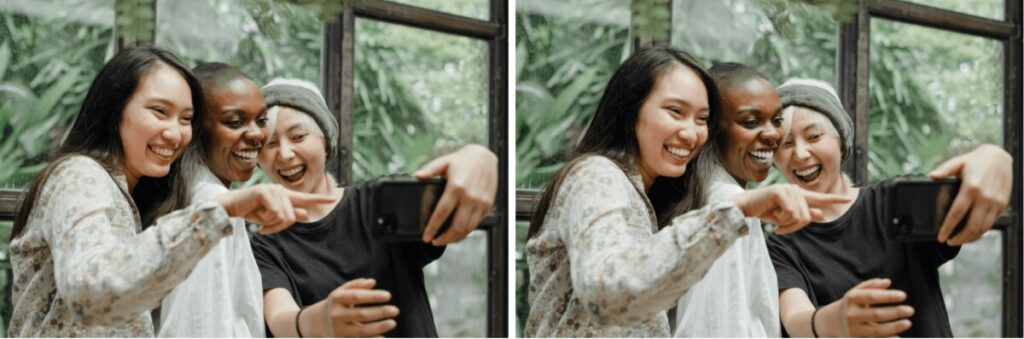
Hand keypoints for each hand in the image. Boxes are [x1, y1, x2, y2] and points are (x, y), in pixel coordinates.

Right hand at [216, 184, 334, 233]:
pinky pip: (274, 213)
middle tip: (266, 229)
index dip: (320, 199)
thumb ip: (288, 215)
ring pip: (283, 216)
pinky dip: (264, 220)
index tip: (333, 198)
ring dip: (271, 224)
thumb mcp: (271, 217)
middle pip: (292, 217)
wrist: (230, 207)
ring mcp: (273, 189)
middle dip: (279, 227)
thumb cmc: (250, 210)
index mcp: (284, 195)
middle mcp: (281, 190)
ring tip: (260, 221)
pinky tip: (256, 217)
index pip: (305, 198)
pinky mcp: (264, 191)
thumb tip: (306, 214)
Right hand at [308, 278, 398, 336]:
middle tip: (396, 310)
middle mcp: (335, 315)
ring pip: (361, 331)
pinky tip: (382, 337)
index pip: (356, 296)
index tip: (388, 296)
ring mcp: (337, 330)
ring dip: (379, 327)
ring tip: (392, 323)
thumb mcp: (340, 292)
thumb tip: (372, 282)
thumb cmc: (334, 305)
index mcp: (336, 300)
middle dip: (380, 312)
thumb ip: (356, 286)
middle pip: (361, 314)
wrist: (313, 324)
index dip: (373, 296)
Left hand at [415, 144, 496, 244]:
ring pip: (468, 228)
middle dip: (444, 239)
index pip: (442, 213)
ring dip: (456, 238)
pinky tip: (458, 231)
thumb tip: (417, 176)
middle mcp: (470, 197)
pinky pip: (477, 223)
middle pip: (456, 227)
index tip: (426, 236)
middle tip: (435, 241)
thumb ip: (430, 169)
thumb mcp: (445, 161)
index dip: (433, 228)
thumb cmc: (464, 160)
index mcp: (456, 187)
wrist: (485, 156)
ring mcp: (480, 203)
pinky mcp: (487, 205)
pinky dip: (466, 231)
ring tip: (445, 239)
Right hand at [731, 184, 851, 233]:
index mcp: (798, 195)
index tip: (849, 199)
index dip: (834, 199)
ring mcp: (788, 189)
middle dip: (794, 227)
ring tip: (775, 221)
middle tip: (781, 229)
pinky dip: (780, 220)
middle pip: (808, 216)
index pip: (820, 198)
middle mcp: (795, 190)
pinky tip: (772, 216)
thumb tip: (820, 214)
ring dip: (786, 224)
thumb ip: (803, 214)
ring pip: (799, 216)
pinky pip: (790, 213)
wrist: (745, 207)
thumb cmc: (764, 210)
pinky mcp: (780, 192)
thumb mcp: (785, 217)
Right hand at [821, 278, 913, 336]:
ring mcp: (853, 329)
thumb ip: (871, 286)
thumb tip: (888, 282)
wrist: (830, 323)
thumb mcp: (855, 293)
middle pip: (876, 314)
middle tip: (911, 310)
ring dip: (894, 327)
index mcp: (851, 299)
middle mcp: (851, 315)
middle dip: (895, 312)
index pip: (871, 296)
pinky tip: (898, 337)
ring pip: (877, 330)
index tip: (903, 296)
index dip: (888, 296)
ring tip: (908, 323)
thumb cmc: (849, 305)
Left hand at [929, 144, 1011, 244]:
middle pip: (972, 226)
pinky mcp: (1002, 205)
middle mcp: (985, 197)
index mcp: (971, 188)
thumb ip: (944, 170)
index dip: (948, 228)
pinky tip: (972, 233)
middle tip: (949, 241)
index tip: (941, 237)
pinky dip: (982, 231)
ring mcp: (995, 203)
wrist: (1000, 157)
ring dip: (971, 238)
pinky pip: (992, 223)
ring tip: (959, 240)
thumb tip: (931, 176)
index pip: (957, 214)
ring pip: (983, 228)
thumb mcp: (958, 162)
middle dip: (959, 238)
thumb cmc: (977, 160)